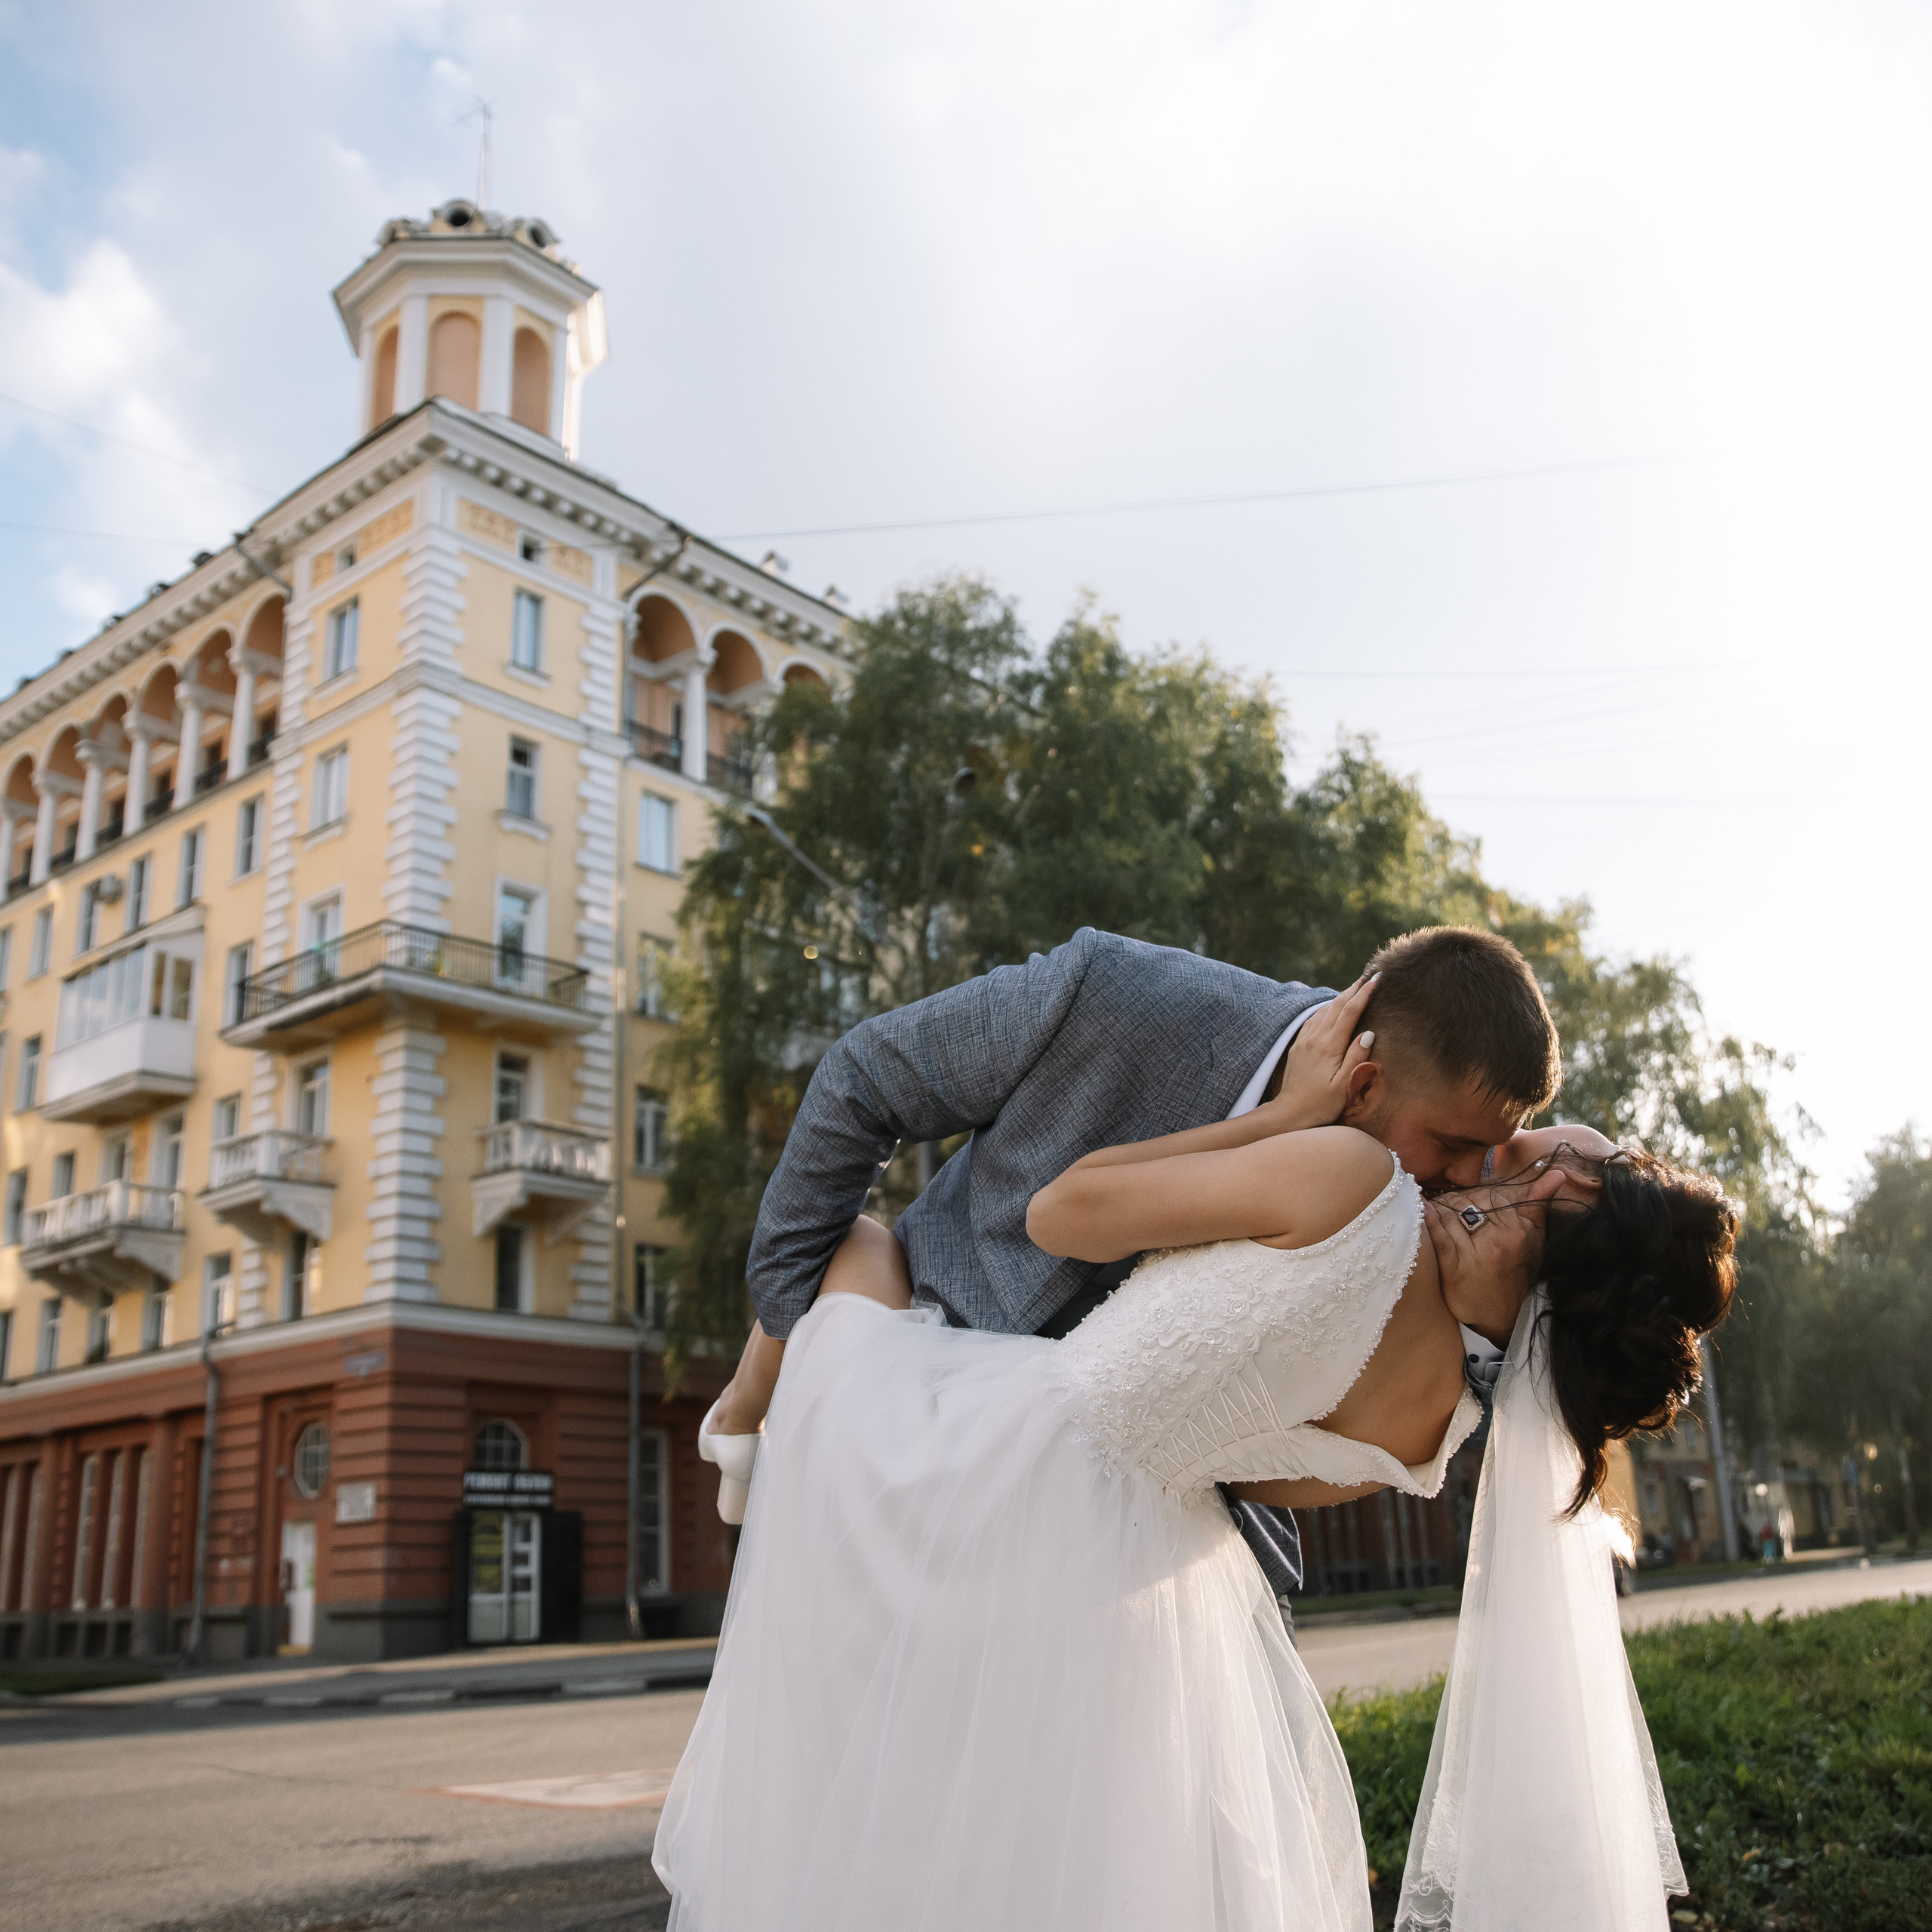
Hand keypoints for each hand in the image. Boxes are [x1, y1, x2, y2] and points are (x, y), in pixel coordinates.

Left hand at [1260, 972, 1378, 1130]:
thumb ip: (1357, 1057)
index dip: (1364, 993)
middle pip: (1337, 1005)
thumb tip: (1369, 1032)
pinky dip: (1326, 1009)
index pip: (1350, 1012)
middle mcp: (1315, 1038)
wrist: (1290, 1113)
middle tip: (1369, 975)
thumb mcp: (1344, 1085)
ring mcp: (1305, 1040)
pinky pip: (1314, 1019)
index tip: (1377, 979)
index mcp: (1329, 1046)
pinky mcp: (1298, 1045)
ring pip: (1324, 1010)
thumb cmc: (1321, 1104)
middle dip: (1354, 988)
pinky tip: (1331, 1007)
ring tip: (1354, 987)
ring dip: (1340, 996)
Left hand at [1423, 1167, 1567, 1346]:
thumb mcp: (1535, 1239)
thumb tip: (1557, 1174)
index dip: (1475, 1197)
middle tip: (1448, 1207)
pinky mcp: (1454, 1270)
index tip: (1467, 1203)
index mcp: (1518, 1231)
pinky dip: (1426, 1219)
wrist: (1502, 1320)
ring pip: (1450, 1217)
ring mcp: (1475, 1256)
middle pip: (1467, 1204)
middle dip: (1455, 1202)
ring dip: (1439, 1211)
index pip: (1489, 1197)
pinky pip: (1437, 1236)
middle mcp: (1498, 1242)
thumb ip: (1539, 1203)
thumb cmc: (1517, 1275)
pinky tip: (1420, 1208)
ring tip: (1434, 1211)